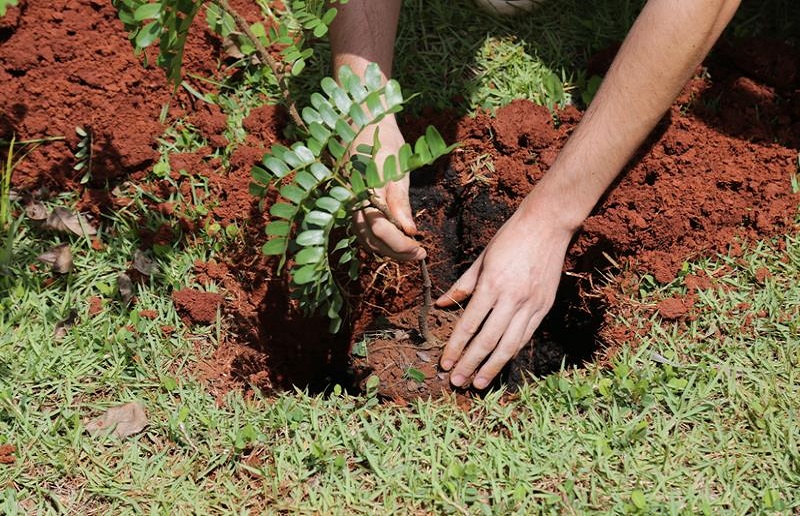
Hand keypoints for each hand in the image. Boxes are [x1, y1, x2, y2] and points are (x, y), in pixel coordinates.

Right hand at [352, 116, 425, 260]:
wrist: (363, 123)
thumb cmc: (383, 141)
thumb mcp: (397, 166)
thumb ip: (399, 200)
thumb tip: (409, 230)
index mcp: (364, 192)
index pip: (381, 230)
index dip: (401, 245)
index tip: (421, 250)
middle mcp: (352, 202)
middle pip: (372, 240)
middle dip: (397, 252)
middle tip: (421, 255)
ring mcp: (349, 205)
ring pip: (366, 239)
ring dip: (388, 250)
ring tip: (411, 251)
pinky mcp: (352, 205)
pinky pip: (363, 231)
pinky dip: (379, 242)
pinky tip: (396, 240)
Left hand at [435, 195, 573, 388]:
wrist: (548, 225)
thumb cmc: (510, 238)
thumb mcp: (481, 258)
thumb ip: (462, 286)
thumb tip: (442, 305)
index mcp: (492, 284)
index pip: (469, 324)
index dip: (456, 347)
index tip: (445, 363)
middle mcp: (512, 298)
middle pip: (488, 341)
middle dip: (470, 364)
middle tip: (456, 382)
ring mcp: (531, 304)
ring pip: (509, 345)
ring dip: (492, 367)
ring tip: (478, 383)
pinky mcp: (544, 306)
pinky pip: (525, 336)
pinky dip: (512, 352)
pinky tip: (500, 363)